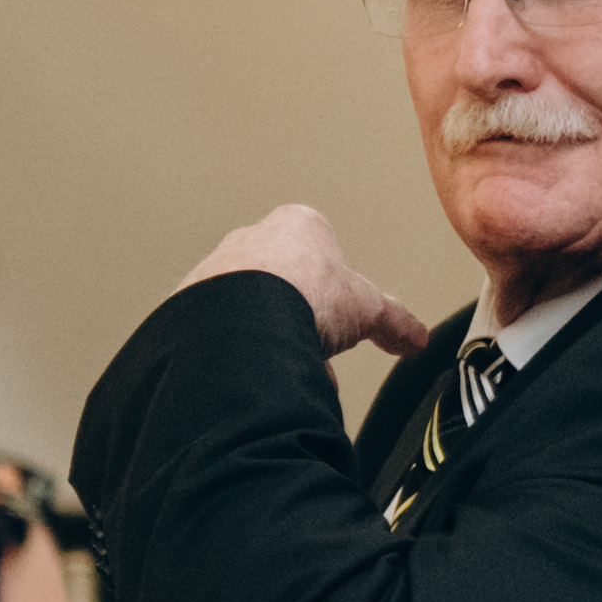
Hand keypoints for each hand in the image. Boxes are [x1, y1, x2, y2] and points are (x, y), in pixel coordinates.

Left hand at [184, 205, 428, 360]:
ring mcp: (214, 273)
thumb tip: (415, 335)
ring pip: (248, 312)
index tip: (341, 323)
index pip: (322, 255)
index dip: (336, 296)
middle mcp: (249, 242)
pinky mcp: (186, 308)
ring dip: (267, 341)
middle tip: (313, 353)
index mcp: (296, 226)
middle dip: (299, 322)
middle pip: (282, 285)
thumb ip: (395, 320)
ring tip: (283, 371)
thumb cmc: (301, 297)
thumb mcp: (369, 309)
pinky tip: (252, 374)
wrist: (244, 326)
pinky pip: (216, 334)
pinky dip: (235, 355)